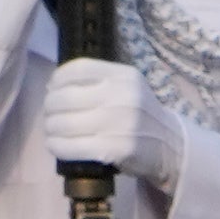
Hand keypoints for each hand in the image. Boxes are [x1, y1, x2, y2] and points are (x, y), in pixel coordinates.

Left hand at [40, 57, 150, 176]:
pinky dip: (57, 146)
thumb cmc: (140, 115)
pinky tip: (56, 145)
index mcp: (124, 76)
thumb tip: (55, 86)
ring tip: (52, 131)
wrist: (169, 145)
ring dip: (50, 128)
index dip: (57, 78)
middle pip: (65, 97)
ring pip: (63, 124)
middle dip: (50, 108)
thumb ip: (100, 81)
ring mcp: (117, 124)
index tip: (52, 88)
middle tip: (50, 115)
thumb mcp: (129, 87)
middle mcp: (121, 96)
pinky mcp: (112, 150)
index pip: (78, 69)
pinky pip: (70, 147)